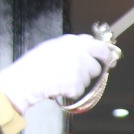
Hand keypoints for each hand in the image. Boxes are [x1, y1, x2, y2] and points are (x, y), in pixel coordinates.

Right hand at [0, 33, 117, 113]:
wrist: (26, 79)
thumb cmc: (35, 64)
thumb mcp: (53, 47)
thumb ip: (72, 47)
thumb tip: (88, 50)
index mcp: (72, 42)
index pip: (98, 45)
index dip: (103, 54)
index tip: (108, 59)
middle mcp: (79, 53)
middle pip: (98, 64)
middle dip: (94, 70)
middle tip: (85, 74)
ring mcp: (79, 69)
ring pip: (89, 80)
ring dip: (79, 82)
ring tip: (61, 79)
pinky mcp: (77, 84)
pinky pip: (80, 91)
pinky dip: (71, 92)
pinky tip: (59, 86)